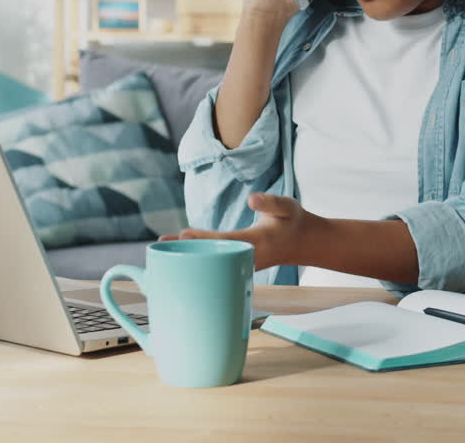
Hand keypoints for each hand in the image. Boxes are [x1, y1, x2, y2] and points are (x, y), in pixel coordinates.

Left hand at [158, 193, 318, 270]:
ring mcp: (243, 264)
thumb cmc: (292, 221)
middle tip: (160, 247)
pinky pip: (216, 264)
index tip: (183, 235)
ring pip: (212, 263)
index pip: (225, 241)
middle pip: (213, 257)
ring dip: (189, 258)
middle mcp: (248, 257)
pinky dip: (199, 260)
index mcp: (257, 242)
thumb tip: (252, 199)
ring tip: (160, 251)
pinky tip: (179, 256)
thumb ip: (270, 202)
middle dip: (188, 252)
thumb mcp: (287, 206)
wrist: (304, 242)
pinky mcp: (239, 265)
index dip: (204, 240)